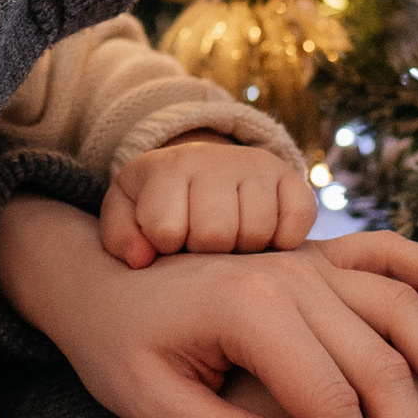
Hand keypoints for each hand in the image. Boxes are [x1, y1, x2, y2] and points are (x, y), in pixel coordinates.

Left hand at [0, 196, 417, 417]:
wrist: (97, 277)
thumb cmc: (118, 349)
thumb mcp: (151, 407)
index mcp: (249, 311)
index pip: (330, 402)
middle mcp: (290, 276)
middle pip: (379, 366)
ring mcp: (306, 260)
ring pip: (400, 311)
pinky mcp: (313, 258)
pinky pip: (389, 255)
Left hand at [100, 138, 315, 266]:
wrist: (200, 172)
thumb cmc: (158, 205)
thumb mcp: (125, 215)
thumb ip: (119, 238)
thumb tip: (141, 259)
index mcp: (168, 167)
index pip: (167, 230)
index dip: (166, 247)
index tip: (167, 239)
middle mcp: (215, 159)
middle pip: (216, 235)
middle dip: (206, 251)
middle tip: (201, 244)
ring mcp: (257, 166)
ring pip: (257, 232)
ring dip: (243, 250)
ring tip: (228, 241)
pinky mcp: (293, 179)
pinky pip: (297, 222)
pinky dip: (283, 241)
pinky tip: (262, 239)